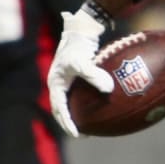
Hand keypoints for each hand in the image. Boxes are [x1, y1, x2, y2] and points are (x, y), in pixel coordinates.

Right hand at [47, 9, 113, 136]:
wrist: (81, 28)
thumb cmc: (79, 44)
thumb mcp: (83, 60)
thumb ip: (94, 75)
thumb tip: (109, 89)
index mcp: (56, 83)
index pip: (59, 108)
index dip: (67, 122)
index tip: (77, 134)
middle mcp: (60, 83)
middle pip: (62, 108)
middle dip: (71, 123)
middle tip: (84, 134)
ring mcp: (68, 80)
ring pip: (72, 102)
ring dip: (79, 114)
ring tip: (92, 125)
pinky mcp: (78, 75)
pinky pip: (82, 93)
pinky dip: (89, 101)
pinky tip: (103, 105)